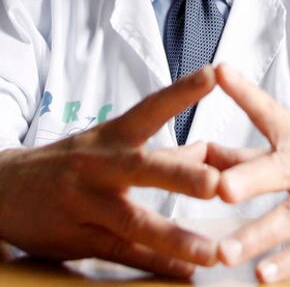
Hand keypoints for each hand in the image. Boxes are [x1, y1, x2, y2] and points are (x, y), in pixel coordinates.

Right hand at [0, 67, 218, 277]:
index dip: (180, 92)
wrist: (6, 188)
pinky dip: (155, 263)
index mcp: (111, 136)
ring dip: (175, 237)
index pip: (150, 109)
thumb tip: (206, 149)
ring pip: (133, 221)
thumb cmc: (69, 163)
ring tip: (213, 251)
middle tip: (217, 182)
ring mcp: (87, 203)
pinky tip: (184, 273)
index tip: (212, 74)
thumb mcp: (108, 145)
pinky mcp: (79, 239)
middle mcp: (100, 166)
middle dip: (181, 175)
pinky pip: (121, 253)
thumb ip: (159, 149)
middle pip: (143, 168)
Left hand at [208, 64, 289, 282]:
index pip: (267, 110)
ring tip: (226, 251)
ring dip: (260, 234)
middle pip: (281, 168)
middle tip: (218, 188)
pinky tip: (265, 274)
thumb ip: (246, 155)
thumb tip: (201, 151)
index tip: (219, 72)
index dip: (243, 91)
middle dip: (249, 178)